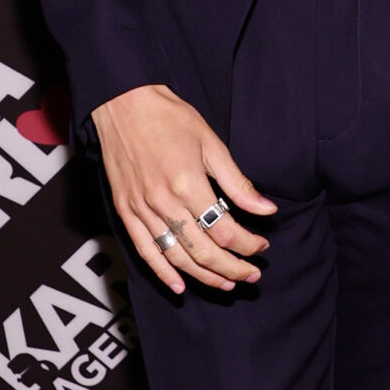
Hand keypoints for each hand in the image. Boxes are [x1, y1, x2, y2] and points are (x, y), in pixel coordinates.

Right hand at [93, 83, 275, 295]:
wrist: (124, 104)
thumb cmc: (170, 118)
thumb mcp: (212, 144)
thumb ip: (238, 183)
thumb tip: (266, 210)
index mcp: (188, 184)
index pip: (225, 230)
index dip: (247, 245)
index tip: (262, 246)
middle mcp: (163, 202)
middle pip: (203, 251)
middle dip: (232, 268)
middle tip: (252, 275)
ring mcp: (141, 210)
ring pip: (176, 256)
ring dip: (204, 276)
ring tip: (226, 284)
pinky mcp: (125, 211)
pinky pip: (145, 251)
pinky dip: (163, 272)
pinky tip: (180, 286)